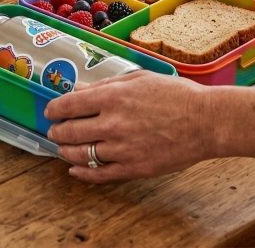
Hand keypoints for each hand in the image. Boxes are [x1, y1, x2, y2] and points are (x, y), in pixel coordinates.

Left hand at [47, 71, 210, 182]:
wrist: (204, 121)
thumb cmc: (173, 94)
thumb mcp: (137, 78)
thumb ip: (105, 85)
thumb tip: (79, 89)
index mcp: (113, 97)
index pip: (70, 104)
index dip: (55, 109)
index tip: (50, 111)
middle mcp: (113, 123)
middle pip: (71, 131)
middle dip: (57, 131)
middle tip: (53, 131)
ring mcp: (122, 148)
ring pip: (81, 154)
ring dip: (66, 151)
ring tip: (62, 148)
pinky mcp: (133, 168)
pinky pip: (100, 175)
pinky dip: (83, 174)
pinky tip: (75, 170)